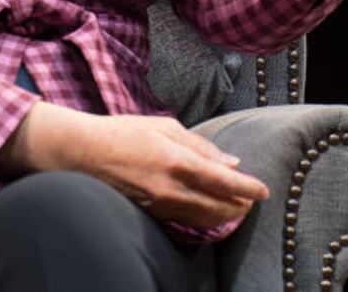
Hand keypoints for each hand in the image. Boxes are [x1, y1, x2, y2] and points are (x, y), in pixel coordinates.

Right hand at [0, 103, 269, 228]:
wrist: (82, 153)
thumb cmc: (123, 132)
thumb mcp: (164, 126)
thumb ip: (200, 145)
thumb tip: (231, 162)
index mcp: (177, 160)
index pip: (223, 181)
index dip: (248, 188)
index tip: (264, 191)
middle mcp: (171, 187)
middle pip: (217, 207)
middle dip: (240, 206)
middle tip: (253, 201)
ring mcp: (159, 204)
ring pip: (202, 218)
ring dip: (224, 216)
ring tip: (237, 209)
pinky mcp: (150, 212)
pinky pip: (184, 220)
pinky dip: (203, 219)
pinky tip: (210, 213)